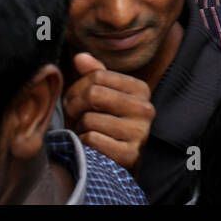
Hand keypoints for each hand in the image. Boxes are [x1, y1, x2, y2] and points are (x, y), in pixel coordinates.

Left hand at [62, 52, 154, 172]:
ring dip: (79, 128)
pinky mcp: (130, 155)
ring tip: (84, 132)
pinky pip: (92, 139)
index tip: (75, 100)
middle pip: (93, 94)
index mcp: (140, 89)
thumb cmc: (105, 124)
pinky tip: (90, 146)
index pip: (98, 75)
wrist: (114, 163)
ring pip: (90, 119)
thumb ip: (94, 74)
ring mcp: (140, 133)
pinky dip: (84, 143)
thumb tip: (80, 57)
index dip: (78, 88)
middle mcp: (146, 109)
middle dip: (75, 107)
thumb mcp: (102, 96)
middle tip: (74, 117)